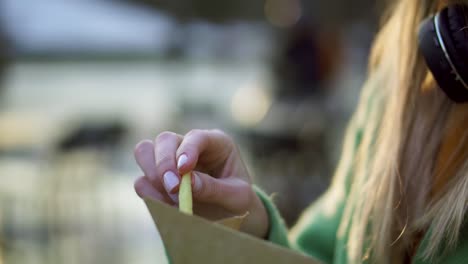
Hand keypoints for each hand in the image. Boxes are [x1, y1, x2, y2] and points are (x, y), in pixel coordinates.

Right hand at [133, 129, 268, 237]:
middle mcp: (189, 146)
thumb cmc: (237, 200)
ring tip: (173, 197)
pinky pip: (141, 181)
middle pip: (164, 140)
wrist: (229, 214)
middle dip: (164, 163)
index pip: (196, 137)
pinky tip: (169, 206)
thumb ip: (214, 188)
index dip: (187, 150)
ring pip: (144, 151)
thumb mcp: (236, 196)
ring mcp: (170, 160)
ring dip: (152, 175)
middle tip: (173, 188)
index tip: (184, 170)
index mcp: (216, 143)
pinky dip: (150, 194)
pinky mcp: (157, 179)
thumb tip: (188, 183)